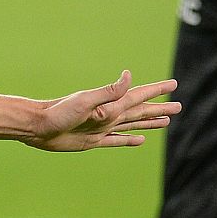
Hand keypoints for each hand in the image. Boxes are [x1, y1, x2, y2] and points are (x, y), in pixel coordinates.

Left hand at [24, 71, 179, 151]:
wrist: (38, 127)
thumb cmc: (59, 112)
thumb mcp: (85, 101)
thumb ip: (108, 92)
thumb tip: (129, 76)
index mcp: (110, 104)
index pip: (139, 96)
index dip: (156, 90)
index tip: (174, 84)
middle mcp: (108, 115)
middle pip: (141, 111)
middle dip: (159, 108)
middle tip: (178, 105)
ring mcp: (102, 128)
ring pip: (133, 125)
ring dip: (150, 123)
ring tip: (166, 120)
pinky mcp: (93, 141)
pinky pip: (118, 140)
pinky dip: (130, 140)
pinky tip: (141, 140)